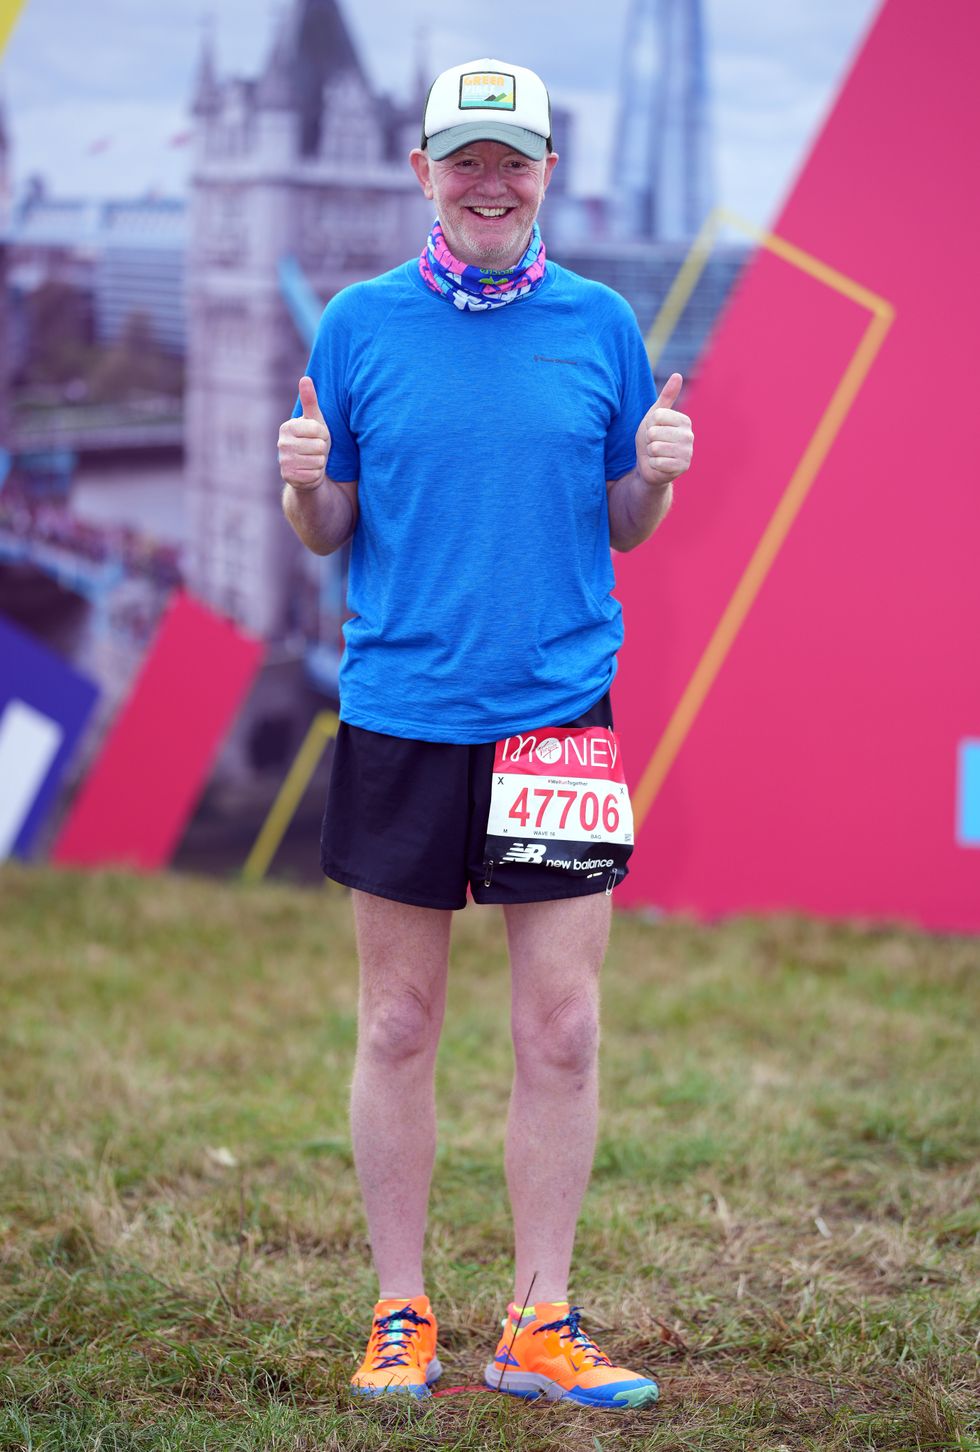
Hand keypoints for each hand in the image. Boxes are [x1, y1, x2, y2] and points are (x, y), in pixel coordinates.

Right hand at [278, 376, 330, 490]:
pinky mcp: (288, 477)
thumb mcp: (314, 421)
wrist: (307, 469)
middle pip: (319, 446)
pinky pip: (314, 475)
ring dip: (320, 462)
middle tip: (315, 450)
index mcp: (287, 427)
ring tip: (313, 460)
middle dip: (322, 449)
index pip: (318, 429)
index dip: (324, 434)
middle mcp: (282, 443)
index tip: (318, 436)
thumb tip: (305, 378)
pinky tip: (310, 471)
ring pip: (318, 461)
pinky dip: (316, 474)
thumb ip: (310, 400)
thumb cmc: (313, 441)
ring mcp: (283, 461)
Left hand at [634, 372, 693, 488]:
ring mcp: (688, 453)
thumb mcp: (654, 417)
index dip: (649, 425)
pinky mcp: (682, 468)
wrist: (650, 467)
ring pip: (655, 447)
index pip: (656, 415)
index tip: (653, 431)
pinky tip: (659, 465)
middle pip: (654, 432)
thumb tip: (678, 375)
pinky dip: (653, 464)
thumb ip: (666, 397)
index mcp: (684, 420)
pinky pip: (658, 462)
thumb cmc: (651, 439)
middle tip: (654, 444)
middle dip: (648, 440)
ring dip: (651, 453)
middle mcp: (689, 435)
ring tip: (657, 454)